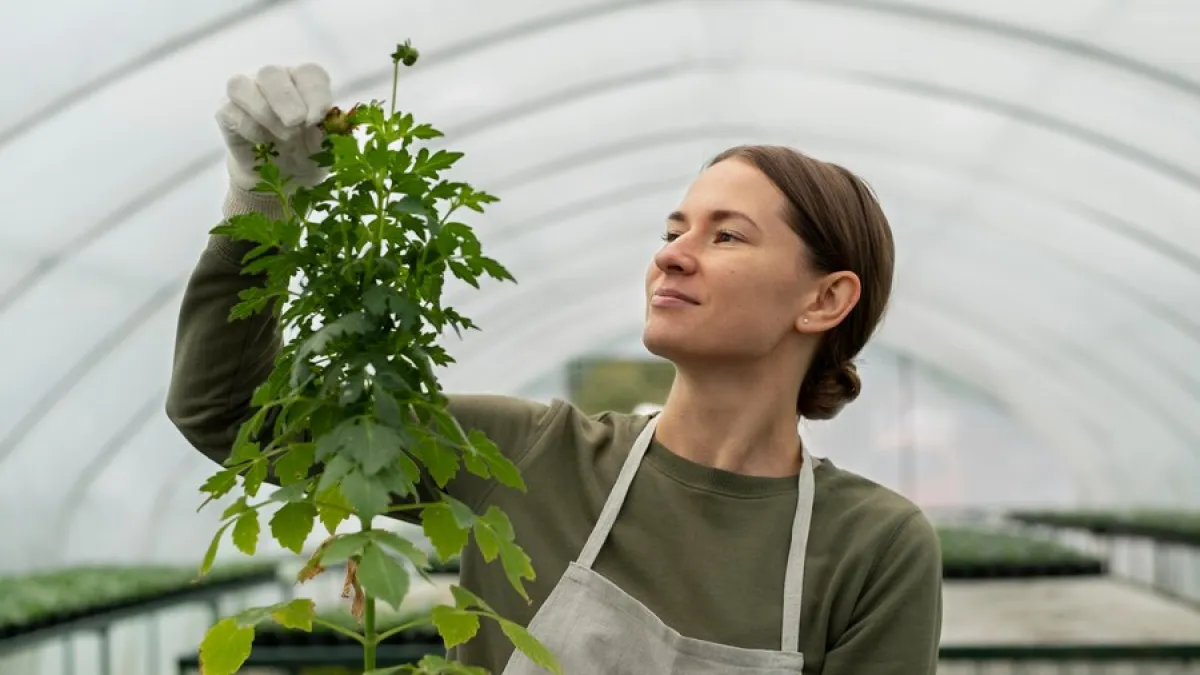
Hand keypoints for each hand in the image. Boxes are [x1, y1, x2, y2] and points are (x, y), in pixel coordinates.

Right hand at [215, 64, 333, 193]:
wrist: (282, 178)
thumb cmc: (307, 153)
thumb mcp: (324, 149)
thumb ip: (326, 136)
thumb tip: (321, 129)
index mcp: (304, 83)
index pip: (309, 73)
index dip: (315, 93)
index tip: (319, 118)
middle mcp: (274, 82)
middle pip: (270, 73)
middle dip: (285, 99)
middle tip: (297, 124)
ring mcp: (246, 94)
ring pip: (240, 85)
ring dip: (263, 111)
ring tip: (285, 137)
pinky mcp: (226, 113)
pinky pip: (228, 110)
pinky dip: (247, 126)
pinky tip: (262, 142)